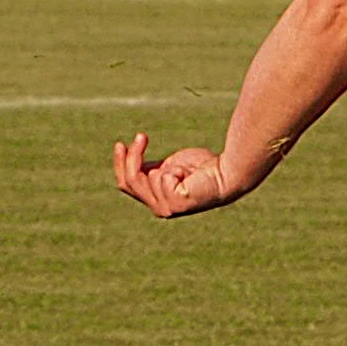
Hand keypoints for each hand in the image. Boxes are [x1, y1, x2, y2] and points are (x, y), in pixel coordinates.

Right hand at [113, 131, 234, 217]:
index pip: (126, 184)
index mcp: (155, 200)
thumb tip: (132, 161)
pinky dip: (175, 170)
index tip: (120, 143)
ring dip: (165, 165)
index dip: (120, 164)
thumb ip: (150, 167)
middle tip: (141, 136)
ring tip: (182, 167)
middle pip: (129, 182)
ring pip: (145, 179)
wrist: (226, 171)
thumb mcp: (168, 164)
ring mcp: (167, 209)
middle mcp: (159, 209)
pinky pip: (162, 178)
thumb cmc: (202, 167)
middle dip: (132, 157)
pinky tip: (189, 175)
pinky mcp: (176, 205)